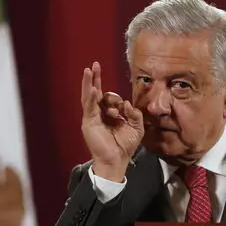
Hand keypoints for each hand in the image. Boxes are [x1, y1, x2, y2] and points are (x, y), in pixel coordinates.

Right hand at [81, 61, 143, 181]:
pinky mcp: (88, 122)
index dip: (117, 99)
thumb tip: (126, 103)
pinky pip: (89, 106)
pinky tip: (92, 87)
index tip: (124, 108)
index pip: (110, 98)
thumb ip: (134, 114)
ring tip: (89, 70)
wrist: (116, 161)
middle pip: (96, 92)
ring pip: (89, 96)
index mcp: (110, 114)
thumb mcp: (137, 127)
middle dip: (96, 79)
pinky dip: (90, 96)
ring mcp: (92, 117)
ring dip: (89, 82)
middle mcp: (99, 114)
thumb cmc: (125, 146)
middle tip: (95, 65)